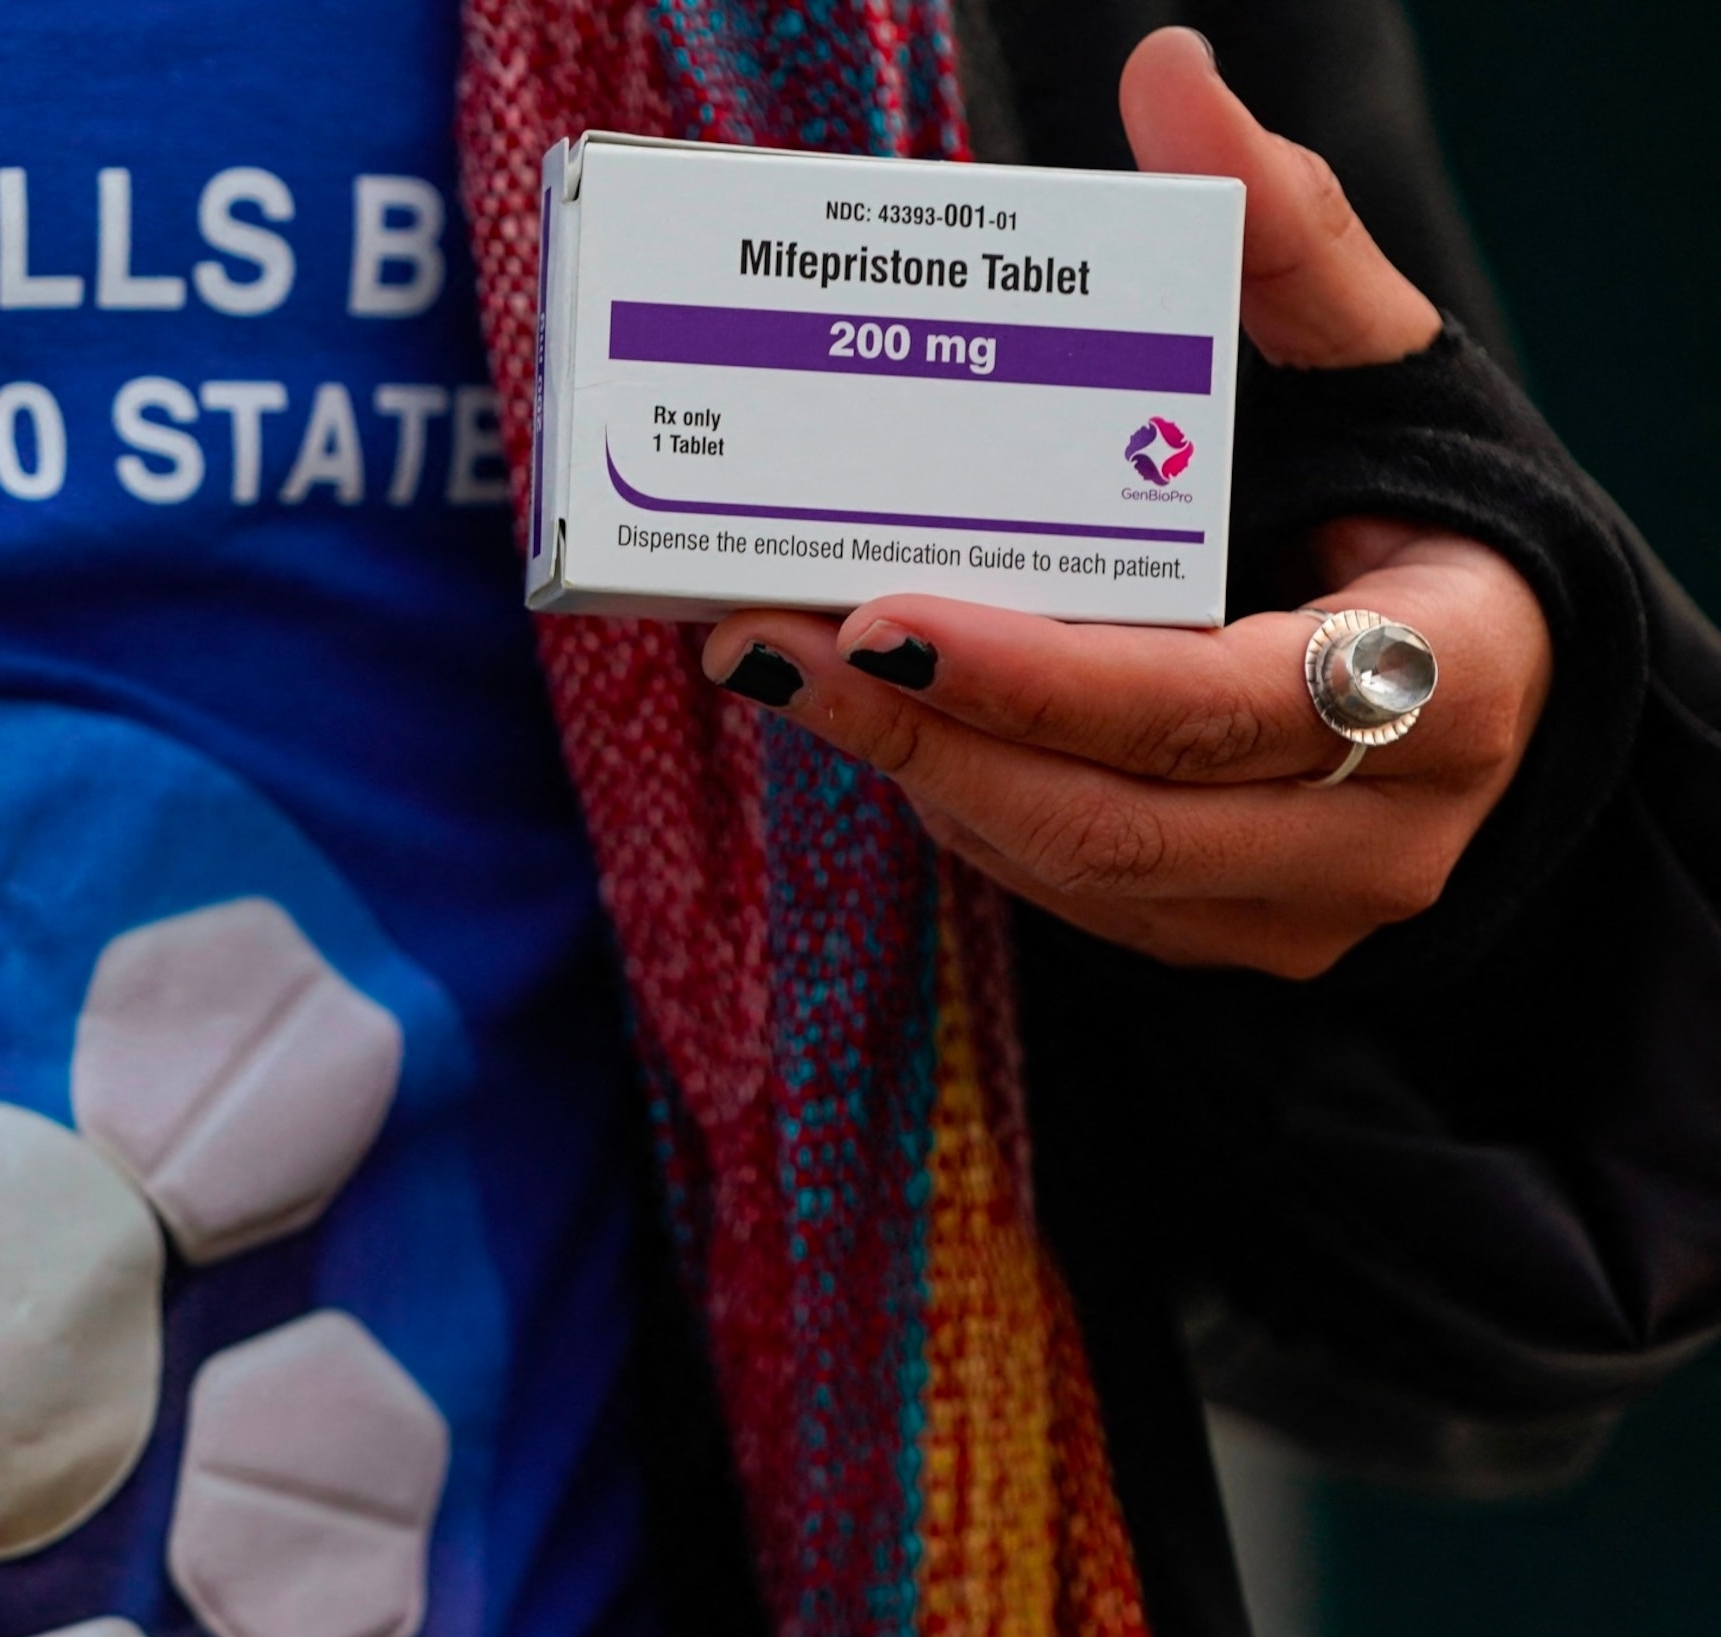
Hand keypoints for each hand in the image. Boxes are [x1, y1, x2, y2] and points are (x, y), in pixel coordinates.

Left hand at [698, 28, 1553, 979]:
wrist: (1484, 654)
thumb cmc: (1412, 502)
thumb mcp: (1374, 367)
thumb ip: (1280, 233)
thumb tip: (1168, 83)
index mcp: (1448, 680)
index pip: (1223, 706)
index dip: (1046, 678)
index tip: (889, 615)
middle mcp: (1386, 827)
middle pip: (1117, 819)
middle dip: (922, 734)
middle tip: (765, 643)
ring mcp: (1304, 909)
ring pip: (1072, 872)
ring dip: (912, 770)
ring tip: (774, 662)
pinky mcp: (1228, 939)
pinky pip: (1065, 894)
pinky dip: (960, 802)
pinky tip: (875, 711)